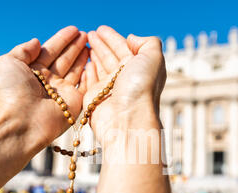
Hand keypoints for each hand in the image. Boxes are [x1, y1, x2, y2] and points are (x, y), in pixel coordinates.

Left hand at [0, 26, 87, 150]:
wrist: (18, 122)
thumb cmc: (9, 92)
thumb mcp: (8, 62)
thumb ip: (23, 50)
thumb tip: (37, 42)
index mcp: (31, 72)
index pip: (49, 52)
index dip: (61, 40)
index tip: (73, 30)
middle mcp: (46, 83)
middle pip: (64, 60)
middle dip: (74, 47)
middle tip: (86, 35)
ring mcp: (60, 94)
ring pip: (75, 72)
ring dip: (83, 58)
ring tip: (91, 44)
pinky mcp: (73, 105)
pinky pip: (84, 87)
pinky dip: (89, 75)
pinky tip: (94, 62)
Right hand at [83, 26, 166, 145]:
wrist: (127, 119)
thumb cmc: (141, 89)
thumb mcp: (153, 58)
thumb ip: (148, 42)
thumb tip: (131, 38)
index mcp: (137, 68)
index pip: (123, 48)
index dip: (112, 38)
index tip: (101, 29)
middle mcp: (123, 78)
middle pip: (110, 56)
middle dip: (100, 44)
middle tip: (89, 33)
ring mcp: (108, 89)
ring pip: (99, 68)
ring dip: (93, 55)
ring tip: (84, 44)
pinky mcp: (93, 98)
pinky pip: (89, 81)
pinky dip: (87, 72)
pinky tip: (85, 64)